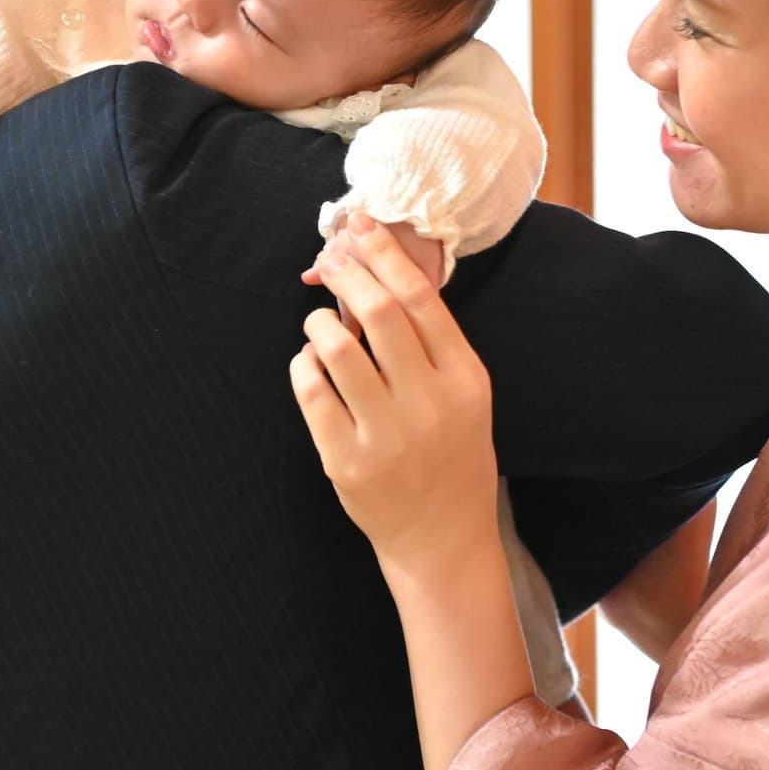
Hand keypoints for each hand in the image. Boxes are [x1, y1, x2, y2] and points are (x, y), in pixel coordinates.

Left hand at [291, 211, 532, 769]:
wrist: (444, 540)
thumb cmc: (453, 456)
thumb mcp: (465, 397)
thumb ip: (431, 344)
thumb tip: (374, 277)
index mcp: (466, 380)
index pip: (421, 299)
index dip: (384, 255)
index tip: (359, 229)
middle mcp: (430, 404)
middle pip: (378, 312)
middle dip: (345, 272)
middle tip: (328, 259)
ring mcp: (386, 435)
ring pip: (335, 347)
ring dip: (317, 322)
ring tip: (318, 324)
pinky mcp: (346, 462)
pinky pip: (310, 392)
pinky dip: (302, 366)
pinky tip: (309, 365)